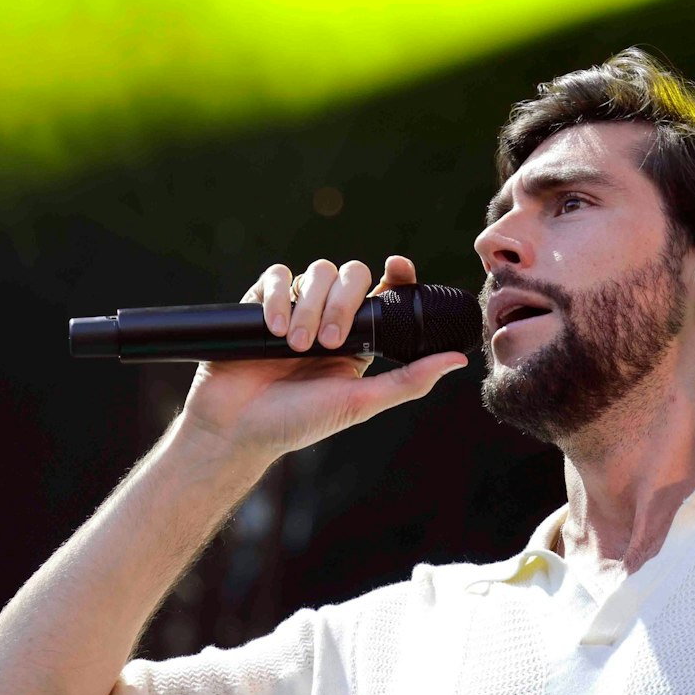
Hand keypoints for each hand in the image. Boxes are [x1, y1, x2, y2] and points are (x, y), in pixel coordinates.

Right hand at [178, 254, 468, 461]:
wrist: (236, 429)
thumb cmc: (299, 422)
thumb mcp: (361, 403)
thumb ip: (409, 380)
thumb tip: (457, 360)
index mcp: (361, 338)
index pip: (384, 292)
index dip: (396, 273)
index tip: (398, 266)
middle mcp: (330, 318)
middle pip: (351, 275)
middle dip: (342, 303)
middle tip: (328, 343)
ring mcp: (296, 308)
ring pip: (316, 272)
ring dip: (311, 305)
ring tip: (298, 346)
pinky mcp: (260, 304)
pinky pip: (275, 277)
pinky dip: (278, 297)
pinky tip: (274, 329)